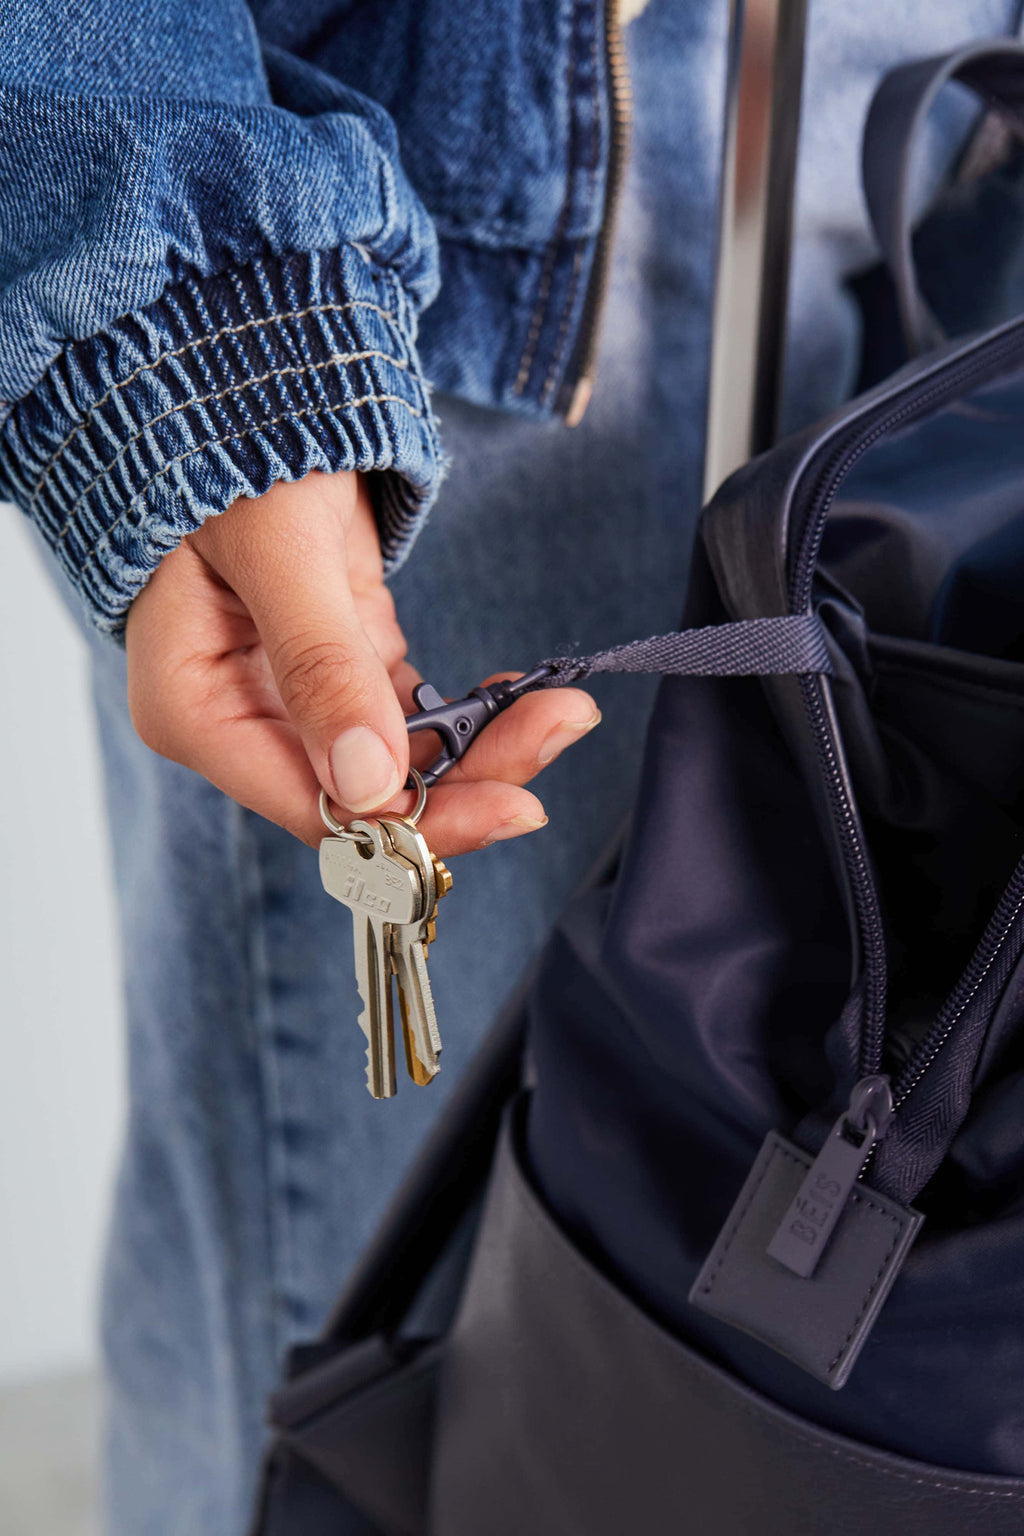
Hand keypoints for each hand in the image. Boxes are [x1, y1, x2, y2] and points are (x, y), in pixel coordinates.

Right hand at [125, 471, 599, 854]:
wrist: (250, 387)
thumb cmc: (238, 452)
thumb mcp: (279, 549)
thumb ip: (319, 664)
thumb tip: (366, 779)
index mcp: (194, 708)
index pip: (312, 804)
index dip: (413, 817)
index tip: (511, 802)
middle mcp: (239, 719)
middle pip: (365, 795)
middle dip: (469, 779)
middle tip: (560, 729)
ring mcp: (290, 698)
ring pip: (398, 763)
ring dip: (482, 748)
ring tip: (562, 710)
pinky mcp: (338, 670)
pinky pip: (410, 718)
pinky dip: (467, 714)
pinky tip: (522, 693)